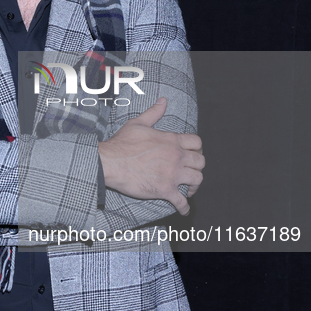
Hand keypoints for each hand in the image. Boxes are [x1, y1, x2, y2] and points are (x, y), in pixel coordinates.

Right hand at [98, 97, 203, 214]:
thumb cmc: (122, 143)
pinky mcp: (165, 190)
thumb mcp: (138, 123)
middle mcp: (176, 157)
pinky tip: (184, 210)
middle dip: (197, 167)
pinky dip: (184, 207)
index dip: (197, 149)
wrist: (110, 162)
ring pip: (197, 180)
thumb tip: (163, 100)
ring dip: (195, 186)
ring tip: (189, 189)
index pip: (197, 143)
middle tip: (191, 171)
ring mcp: (172, 174)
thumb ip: (154, 112)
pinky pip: (181, 201)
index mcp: (172, 140)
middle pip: (200, 162)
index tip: (193, 154)